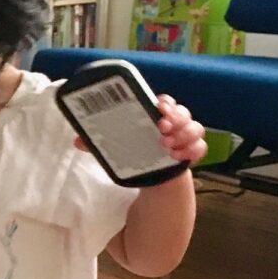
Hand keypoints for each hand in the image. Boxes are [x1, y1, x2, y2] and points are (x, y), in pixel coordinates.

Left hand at [73, 94, 207, 164]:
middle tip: (161, 129)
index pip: (165, 102)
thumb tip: (77, 140)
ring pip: (196, 128)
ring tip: (167, 147)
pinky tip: (178, 157)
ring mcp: (184, 138)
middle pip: (183, 113)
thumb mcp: (114, 147)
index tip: (159, 107)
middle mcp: (174, 123)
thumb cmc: (134, 152)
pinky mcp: (190, 153)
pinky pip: (200, 148)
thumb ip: (98, 143)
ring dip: (184, 135)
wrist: (150, 175)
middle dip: (176, 119)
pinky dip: (192, 151)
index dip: (165, 103)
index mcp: (155, 116)